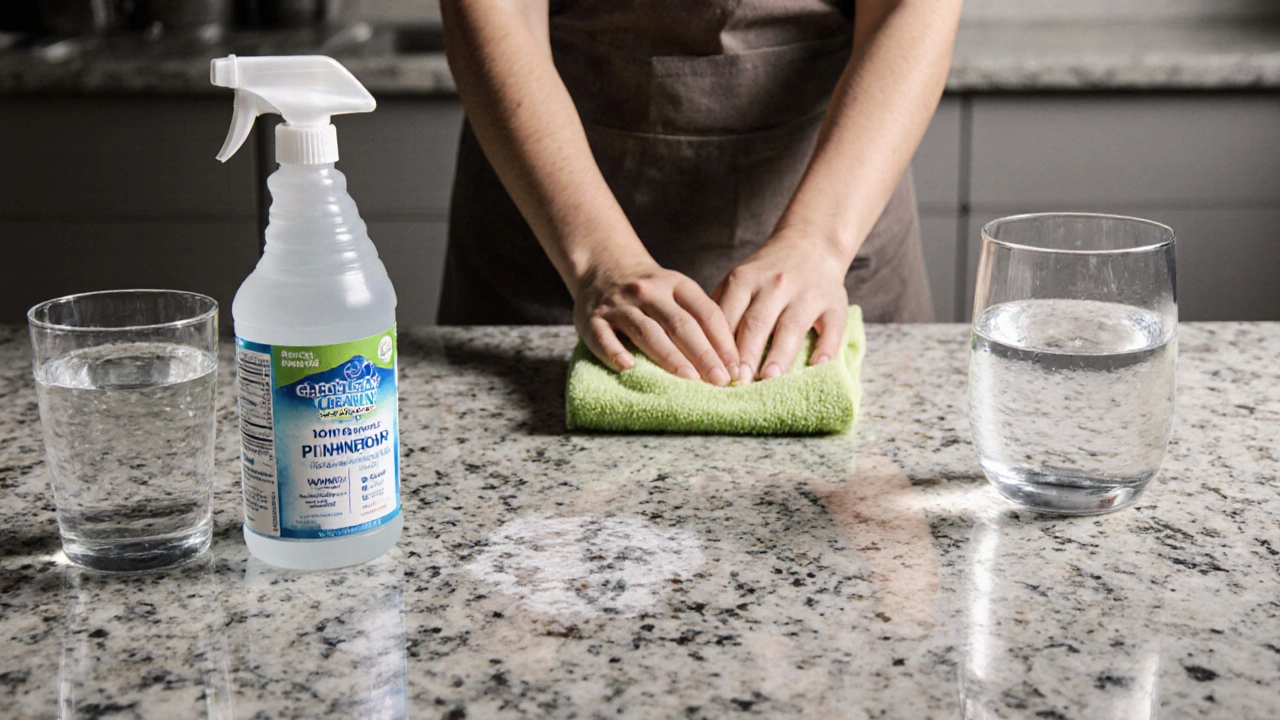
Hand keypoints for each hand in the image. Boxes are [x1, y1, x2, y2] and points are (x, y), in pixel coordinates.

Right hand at [574, 260, 740, 385]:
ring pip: (647, 332)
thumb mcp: (677, 290)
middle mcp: (648, 292)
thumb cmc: (650, 290)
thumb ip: (698, 318)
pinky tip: (628, 368)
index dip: (723, 341)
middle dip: (704, 354)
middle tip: (720, 380)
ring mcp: (619, 305)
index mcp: (676, 284)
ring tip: (690, 380)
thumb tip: (730, 361)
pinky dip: (614, 353)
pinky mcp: (592, 319)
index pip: (705, 313)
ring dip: (670, 357)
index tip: (736, 368)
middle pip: (680, 325)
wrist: (602, 265)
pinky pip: (603, 337)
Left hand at [713, 229, 850, 381]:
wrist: (810, 244)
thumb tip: (703, 350)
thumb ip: (722, 308)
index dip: (721, 345)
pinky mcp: (834, 304)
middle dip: (746, 353)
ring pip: (792, 327)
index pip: (729, 316)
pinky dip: (825, 349)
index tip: (716, 371)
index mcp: (745, 279)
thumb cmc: (766, 273)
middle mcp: (776, 284)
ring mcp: (807, 293)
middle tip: (738, 381)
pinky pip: (832, 329)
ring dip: (780, 354)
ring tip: (769, 379)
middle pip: (758, 322)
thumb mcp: (739, 279)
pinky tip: (816, 368)